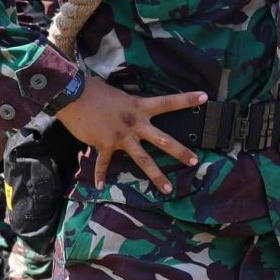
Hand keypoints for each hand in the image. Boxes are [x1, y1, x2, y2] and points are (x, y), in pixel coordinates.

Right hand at [54, 79, 204, 193]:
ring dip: (157, 176)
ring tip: (169, 190)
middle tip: (195, 161)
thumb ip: (128, 105)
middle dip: (181, 152)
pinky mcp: (106, 145)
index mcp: (139, 107)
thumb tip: (129, 112)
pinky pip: (104, 163)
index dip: (187, 99)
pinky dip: (101, 174)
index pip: (168, 102)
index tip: (205, 98)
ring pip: (144, 160)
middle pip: (164, 140)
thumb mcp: (119, 95)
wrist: (74, 95)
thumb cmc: (94, 90)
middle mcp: (135, 123)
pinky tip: (100, 186)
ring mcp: (122, 136)